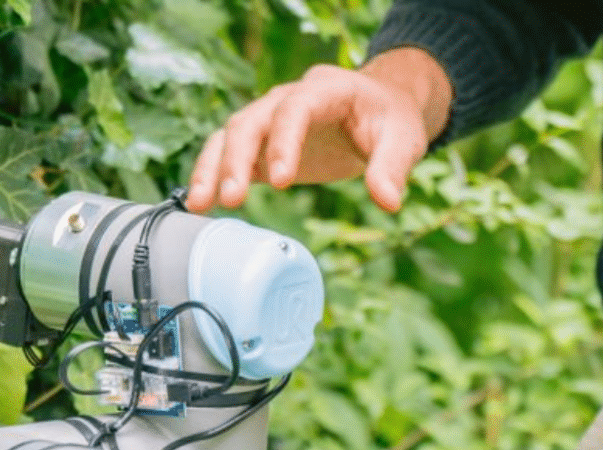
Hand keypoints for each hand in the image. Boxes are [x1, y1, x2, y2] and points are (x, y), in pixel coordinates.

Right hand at [185, 47, 452, 212]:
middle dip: (235, 158)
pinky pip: (227, 155)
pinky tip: (198, 205)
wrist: (377, 109)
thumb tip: (388, 202)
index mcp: (325, 90)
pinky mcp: (261, 145)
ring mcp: (269, 121)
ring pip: (229, 136)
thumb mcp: (404, 139)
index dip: (284, 141)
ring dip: (212, 169)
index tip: (281, 181)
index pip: (296, 108)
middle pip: (250, 120)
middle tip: (230, 198)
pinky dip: (211, 177)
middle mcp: (288, 99)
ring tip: (200, 205)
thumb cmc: (390, 120)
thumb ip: (393, 167)